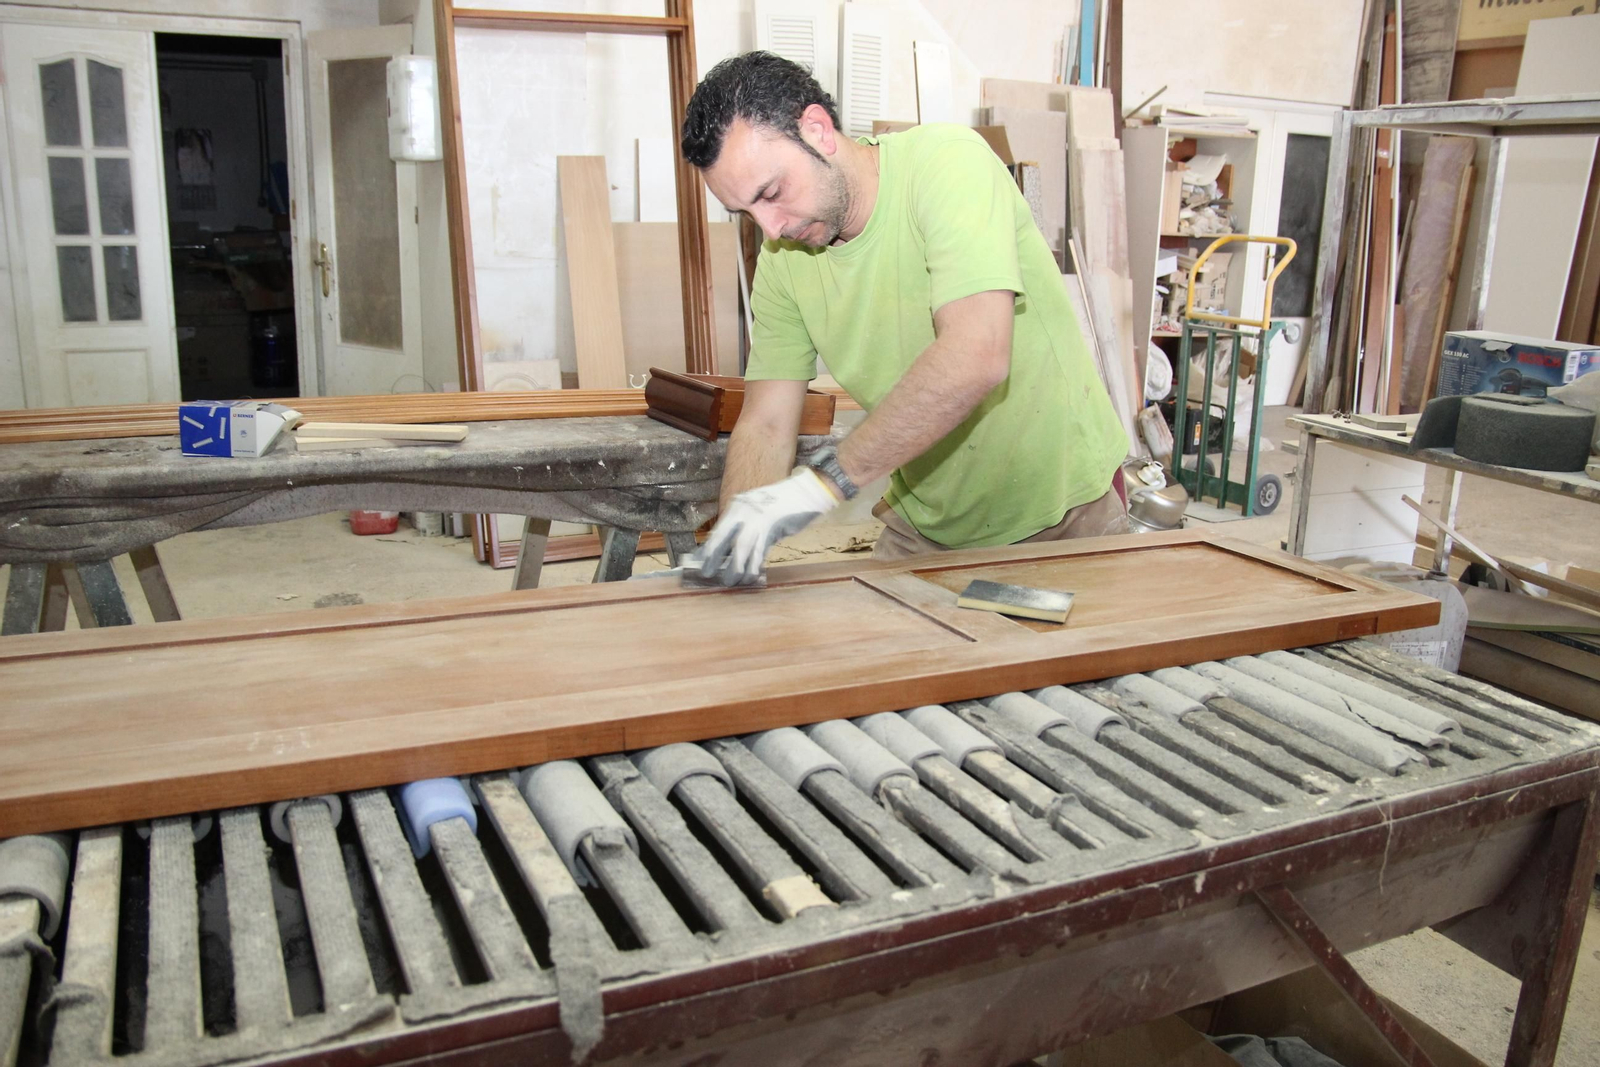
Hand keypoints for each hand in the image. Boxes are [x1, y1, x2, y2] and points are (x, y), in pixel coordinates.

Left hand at [698, 467, 840, 585]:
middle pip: (724, 539)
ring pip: (741, 548)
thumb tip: (729, 549)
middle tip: (706, 574)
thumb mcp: (757, 510)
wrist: (805, 492)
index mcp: (738, 507)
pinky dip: (754, 565)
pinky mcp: (773, 528)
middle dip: (714, 558)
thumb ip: (744, 525)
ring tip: (728, 581)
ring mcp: (758, 520)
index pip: (718, 531)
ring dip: (734, 567)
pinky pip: (760, 551)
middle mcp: (744, 512)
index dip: (707, 548)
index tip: (697, 562)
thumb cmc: (781, 503)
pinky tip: (749, 576)